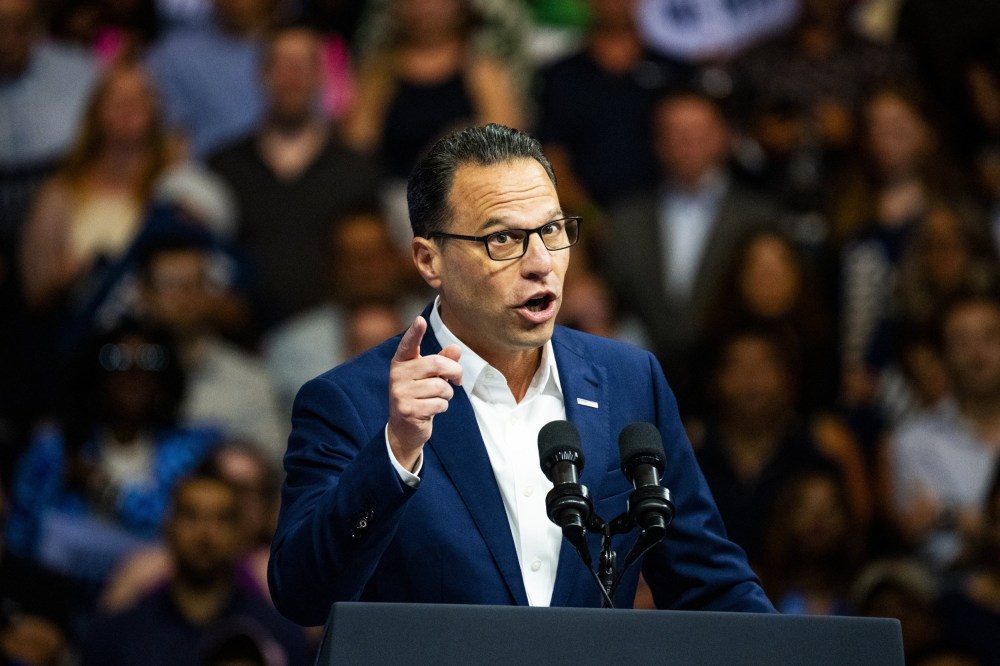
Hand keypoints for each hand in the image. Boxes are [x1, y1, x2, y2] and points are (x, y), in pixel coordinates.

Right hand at [387, 316, 461, 469]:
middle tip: (458, 379)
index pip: (408, 344)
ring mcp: (401, 394)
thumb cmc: (420, 396)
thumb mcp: (430, 377)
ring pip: (440, 386)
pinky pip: (439, 404)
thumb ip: (443, 361)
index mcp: (402, 363)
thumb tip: (456, 349)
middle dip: (454, 372)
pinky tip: (432, 410)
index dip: (415, 333)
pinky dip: (442, 407)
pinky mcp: (408, 410)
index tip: (420, 320)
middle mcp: (398, 376)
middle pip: (436, 364)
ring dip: (448, 394)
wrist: (404, 429)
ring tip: (438, 398)